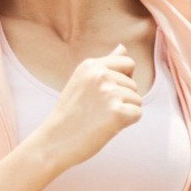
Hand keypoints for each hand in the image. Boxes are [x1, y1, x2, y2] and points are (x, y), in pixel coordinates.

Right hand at [37, 47, 144, 168]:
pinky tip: (107, 127)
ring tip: (99, 119)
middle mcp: (101, 75)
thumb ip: (104, 65)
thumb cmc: (68, 115)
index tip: (105, 93)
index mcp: (91, 65)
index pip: (127, 63)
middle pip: (133, 84)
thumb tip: (123, 47)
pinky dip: (126, 123)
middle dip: (122, 99)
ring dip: (123, 111)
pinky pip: (137, 114)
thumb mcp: (82, 82)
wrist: (53, 143)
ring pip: (137, 99)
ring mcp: (109, 93)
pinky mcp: (117, 112)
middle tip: (96, 111)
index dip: (123, 79)